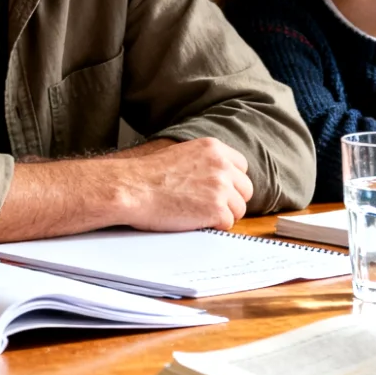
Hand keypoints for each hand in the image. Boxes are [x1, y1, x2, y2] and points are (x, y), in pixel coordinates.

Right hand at [118, 137, 254, 231]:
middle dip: (231, 200)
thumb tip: (216, 178)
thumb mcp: (181, 154)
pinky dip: (213, 226)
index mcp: (213, 148)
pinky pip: (227, 223)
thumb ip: (203, 162)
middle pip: (245, 189)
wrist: (131, 188)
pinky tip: (194, 221)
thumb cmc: (146, 175)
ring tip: (197, 215)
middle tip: (209, 206)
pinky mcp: (217, 210)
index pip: (241, 167)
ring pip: (239, 208)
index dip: (230, 182)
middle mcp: (222, 165)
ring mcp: (221, 188)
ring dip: (222, 214)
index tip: (218, 190)